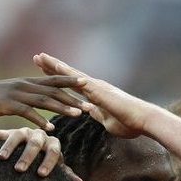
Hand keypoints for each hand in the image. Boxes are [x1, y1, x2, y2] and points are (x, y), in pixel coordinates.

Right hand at [0, 76, 87, 130]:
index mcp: (27, 83)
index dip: (71, 82)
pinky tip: (50, 128)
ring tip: (79, 115)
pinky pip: (27, 112)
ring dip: (63, 108)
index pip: (54, 81)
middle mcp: (24, 85)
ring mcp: (16, 94)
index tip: (89, 84)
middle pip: (54, 91)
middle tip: (92, 104)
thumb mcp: (10, 97)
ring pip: (44, 100)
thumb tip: (37, 106)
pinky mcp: (7, 105)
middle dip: (74, 97)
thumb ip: (26, 99)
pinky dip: (39, 119)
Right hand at [0, 128, 82, 180]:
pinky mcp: (5, 130)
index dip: (49, 162)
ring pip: (16, 136)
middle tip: (20, 169)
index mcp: (51, 141)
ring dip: (9, 147)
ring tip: (2, 158)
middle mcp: (37, 134)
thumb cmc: (42, 157)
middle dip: (28, 156)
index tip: (42, 175)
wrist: (29, 142)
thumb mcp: (52, 162)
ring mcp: (21, 130)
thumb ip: (66, 173)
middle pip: (35, 142)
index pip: (55, 150)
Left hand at [33, 53, 150, 138]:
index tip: (45, 69)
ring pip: (71, 73)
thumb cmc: (130, 123)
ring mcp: (96, 86)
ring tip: (40, 57)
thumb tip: (91, 113)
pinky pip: (78, 80)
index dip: (59, 76)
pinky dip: (65, 72)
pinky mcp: (98, 90)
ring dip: (54, 65)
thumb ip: (99, 115)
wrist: (144, 120)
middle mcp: (95, 86)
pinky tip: (54, 66)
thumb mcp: (108, 121)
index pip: (73, 83)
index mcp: (96, 94)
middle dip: (52, 66)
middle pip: (69, 74)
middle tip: (37, 56)